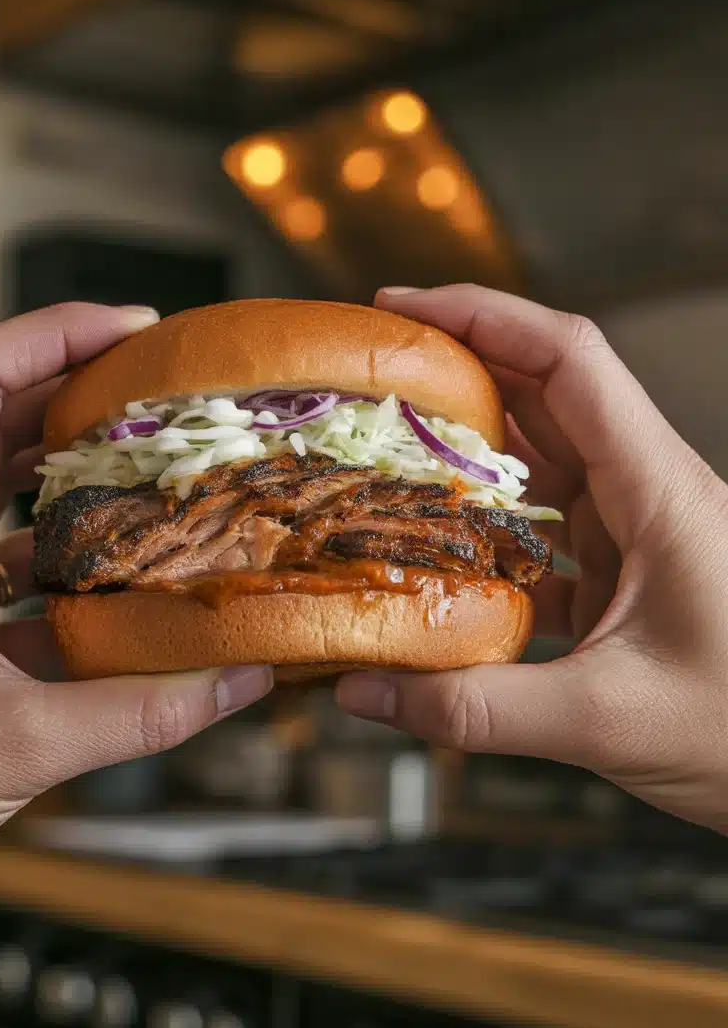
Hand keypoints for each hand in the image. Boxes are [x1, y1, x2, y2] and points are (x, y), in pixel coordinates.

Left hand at [0, 303, 272, 927]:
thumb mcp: (17, 748)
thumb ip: (140, 712)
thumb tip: (238, 679)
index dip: (52, 334)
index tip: (134, 329)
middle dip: (79, 387)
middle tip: (164, 385)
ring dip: (72, 461)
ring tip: (153, 457)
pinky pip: (4, 545)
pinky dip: (63, 541)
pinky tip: (121, 565)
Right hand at [336, 284, 727, 834]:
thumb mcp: (607, 720)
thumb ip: (478, 708)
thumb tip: (366, 693)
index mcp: (660, 492)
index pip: (570, 361)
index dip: (485, 315)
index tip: (405, 307)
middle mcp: (648, 492)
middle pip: (545, 393)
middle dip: (458, 370)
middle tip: (375, 373)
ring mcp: (636, 530)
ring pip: (541, 457)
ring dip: (468, 450)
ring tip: (389, 449)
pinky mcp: (625, 570)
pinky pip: (544, 525)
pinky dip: (487, 526)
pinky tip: (441, 551)